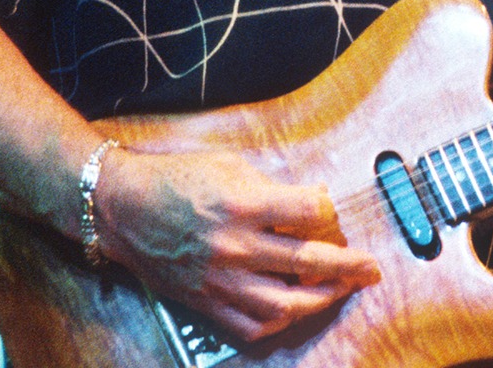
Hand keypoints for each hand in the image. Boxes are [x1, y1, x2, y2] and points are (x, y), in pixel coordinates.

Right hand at [93, 147, 381, 343]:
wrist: (121, 207)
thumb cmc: (177, 179)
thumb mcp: (229, 166)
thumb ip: (275, 187)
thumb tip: (318, 201)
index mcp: (242, 204)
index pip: (309, 213)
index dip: (330, 211)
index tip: (334, 211)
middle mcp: (233, 246)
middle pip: (306, 262)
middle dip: (348, 266)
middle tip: (371, 268)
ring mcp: (218, 279)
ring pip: (283, 305)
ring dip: (320, 301)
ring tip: (340, 291)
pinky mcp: (204, 302)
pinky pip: (249, 326)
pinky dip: (277, 323)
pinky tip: (293, 311)